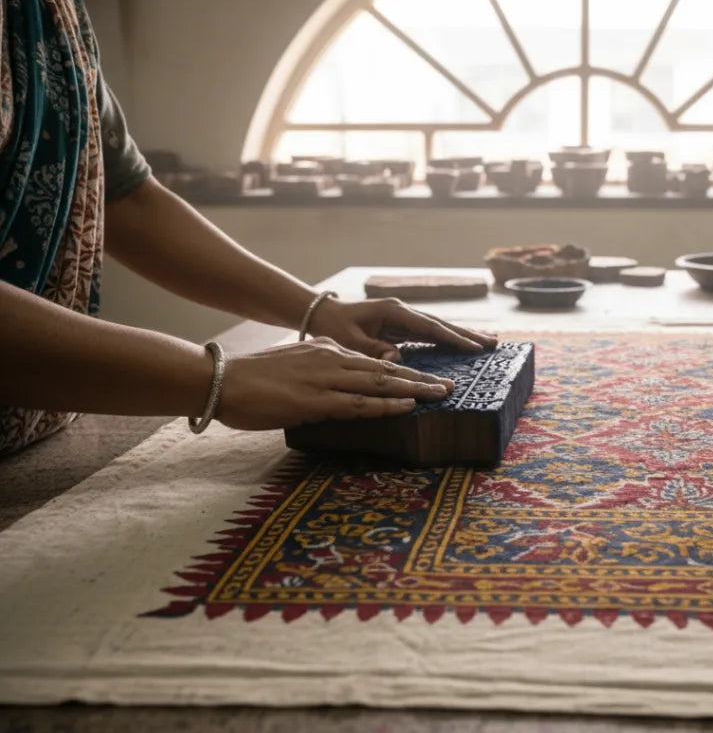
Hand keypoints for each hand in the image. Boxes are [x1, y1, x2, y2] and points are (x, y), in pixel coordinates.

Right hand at [215, 337, 454, 429]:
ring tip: (442, 394)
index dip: (403, 369)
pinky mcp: (316, 400)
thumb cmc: (250, 380)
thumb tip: (337, 392)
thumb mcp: (293, 368)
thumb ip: (318, 374)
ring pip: (381, 383)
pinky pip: (360, 403)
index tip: (425, 376)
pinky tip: (409, 406)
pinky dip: (388, 405)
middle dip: (420, 376)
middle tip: (449, 384)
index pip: (373, 360)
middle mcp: (331, 359)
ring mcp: (325, 379)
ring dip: (415, 389)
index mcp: (326, 351)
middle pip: (386, 368)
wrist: (218, 380)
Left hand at [307, 297, 497, 360]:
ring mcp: (403, 318)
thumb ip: (373, 349)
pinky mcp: (402, 326)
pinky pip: (429, 334)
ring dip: (461, 335)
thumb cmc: (334, 327)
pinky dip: (447, 339)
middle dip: (467, 334)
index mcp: (393, 311)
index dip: (453, 338)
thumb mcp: (349, 341)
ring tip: (486, 342)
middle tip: (493, 343)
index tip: (475, 347)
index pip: (430, 327)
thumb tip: (397, 358)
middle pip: (441, 324)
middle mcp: (403, 312)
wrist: (322, 315)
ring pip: (438, 328)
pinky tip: (461, 344)